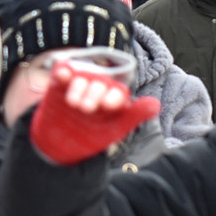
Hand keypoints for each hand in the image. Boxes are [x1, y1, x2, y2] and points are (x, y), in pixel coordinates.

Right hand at [30, 63, 159, 165]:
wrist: (63, 143)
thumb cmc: (93, 135)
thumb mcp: (114, 128)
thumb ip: (135, 116)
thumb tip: (156, 105)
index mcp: (114, 98)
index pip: (118, 92)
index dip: (114, 96)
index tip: (108, 106)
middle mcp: (97, 88)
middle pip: (99, 84)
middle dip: (94, 94)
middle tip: (86, 109)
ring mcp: (78, 85)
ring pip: (81, 78)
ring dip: (78, 87)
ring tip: (73, 103)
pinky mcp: (59, 85)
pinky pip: (61, 75)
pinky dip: (62, 72)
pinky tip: (62, 73)